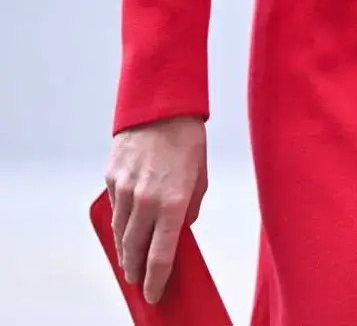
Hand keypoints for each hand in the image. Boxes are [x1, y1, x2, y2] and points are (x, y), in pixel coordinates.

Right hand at [105, 115, 207, 303]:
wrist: (162, 105)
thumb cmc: (187, 140)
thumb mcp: (200, 177)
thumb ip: (189, 208)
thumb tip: (179, 230)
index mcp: (173, 203)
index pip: (160, 257)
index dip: (156, 281)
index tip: (154, 295)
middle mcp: (146, 201)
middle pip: (134, 251)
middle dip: (136, 271)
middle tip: (138, 283)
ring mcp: (125, 190)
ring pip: (120, 233)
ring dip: (124, 252)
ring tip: (129, 263)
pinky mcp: (112, 178)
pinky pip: (114, 210)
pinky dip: (119, 224)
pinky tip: (123, 231)